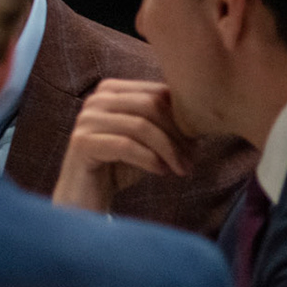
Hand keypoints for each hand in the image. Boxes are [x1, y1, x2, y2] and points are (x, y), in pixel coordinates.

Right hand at [52, 78, 190, 212]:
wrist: (86, 196)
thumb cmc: (120, 166)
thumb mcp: (147, 141)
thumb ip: (166, 124)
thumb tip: (204, 117)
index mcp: (111, 90)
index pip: (157, 92)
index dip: (182, 117)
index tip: (196, 144)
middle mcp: (96, 99)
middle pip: (150, 105)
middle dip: (177, 134)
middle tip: (191, 161)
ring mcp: (86, 120)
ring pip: (140, 126)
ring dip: (168, 150)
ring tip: (181, 169)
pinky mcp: (82, 142)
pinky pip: (125, 146)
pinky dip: (150, 159)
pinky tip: (162, 172)